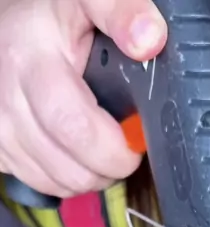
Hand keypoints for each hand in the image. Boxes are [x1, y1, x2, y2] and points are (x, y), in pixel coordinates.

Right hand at [0, 0, 165, 196]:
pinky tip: (74, 153)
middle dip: (106, 170)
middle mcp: (6, 97)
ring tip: (101, 149)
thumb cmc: (49, 12)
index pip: (73, 126)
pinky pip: (35, 181)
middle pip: (66, 165)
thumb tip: (150, 40)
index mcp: (31, 59)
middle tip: (124, 152)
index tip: (133, 144)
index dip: (112, 150)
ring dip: (87, 176)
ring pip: (52, 180)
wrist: (7, 24)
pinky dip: (63, 178)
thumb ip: (121, 11)